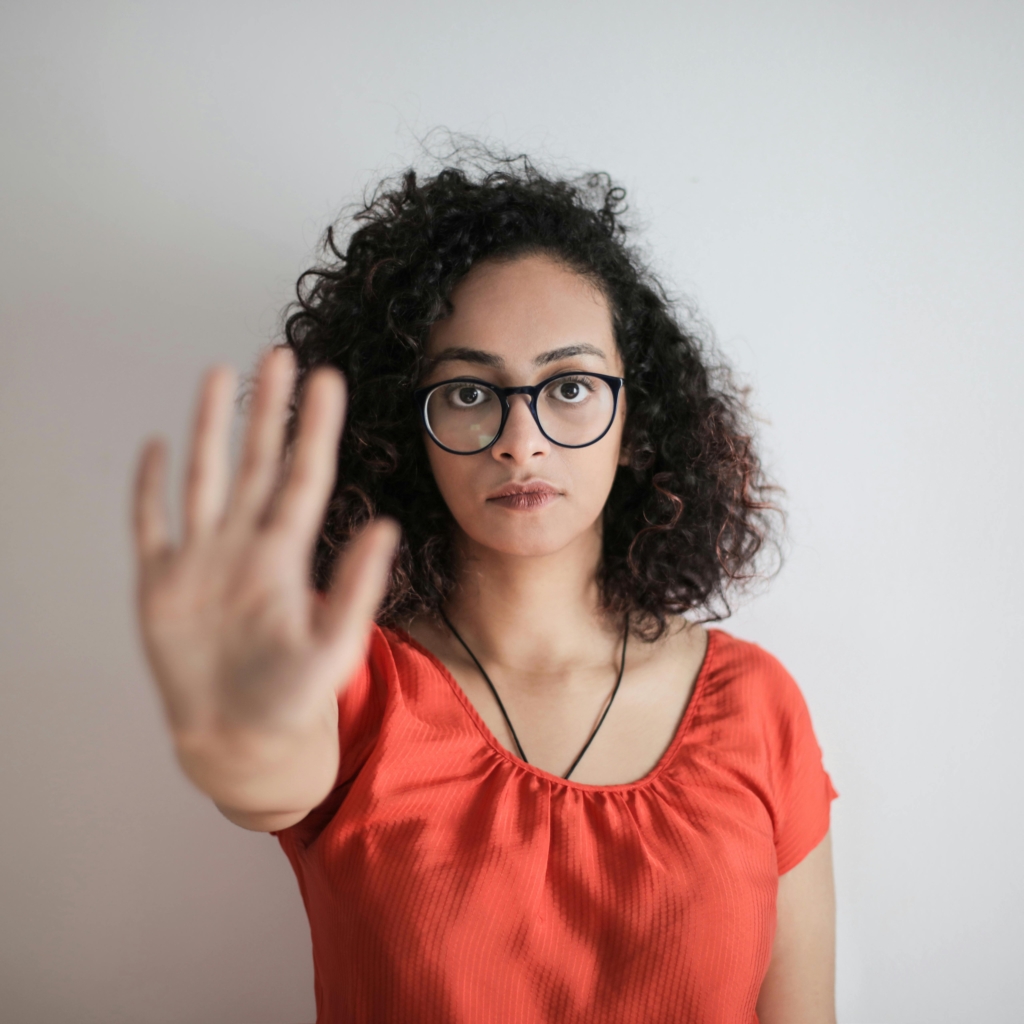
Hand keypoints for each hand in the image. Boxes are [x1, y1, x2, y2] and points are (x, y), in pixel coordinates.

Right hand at [133, 347, 398, 753]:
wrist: (239, 738)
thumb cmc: (292, 697)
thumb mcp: (333, 645)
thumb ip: (356, 588)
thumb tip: (386, 529)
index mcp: (286, 555)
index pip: (304, 476)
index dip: (314, 428)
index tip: (328, 380)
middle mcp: (244, 545)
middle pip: (256, 462)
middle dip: (267, 410)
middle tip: (281, 353)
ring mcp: (200, 560)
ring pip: (205, 478)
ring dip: (210, 429)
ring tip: (220, 375)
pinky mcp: (160, 584)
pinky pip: (151, 525)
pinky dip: (150, 488)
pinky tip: (157, 447)